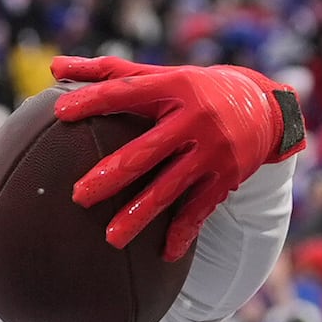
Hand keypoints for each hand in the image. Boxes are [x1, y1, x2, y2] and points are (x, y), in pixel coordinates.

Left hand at [48, 56, 288, 261]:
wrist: (266, 109)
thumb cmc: (198, 91)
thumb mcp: (163, 76)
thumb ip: (110, 73)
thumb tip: (55, 67)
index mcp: (176, 88)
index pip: (128, 93)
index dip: (95, 100)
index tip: (61, 112)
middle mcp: (195, 120)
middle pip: (148, 150)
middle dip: (113, 174)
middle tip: (79, 196)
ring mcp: (212, 152)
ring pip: (170, 188)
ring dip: (140, 214)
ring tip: (111, 239)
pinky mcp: (225, 179)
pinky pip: (200, 211)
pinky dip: (184, 234)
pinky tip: (166, 255)